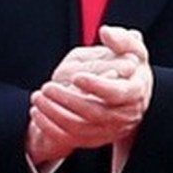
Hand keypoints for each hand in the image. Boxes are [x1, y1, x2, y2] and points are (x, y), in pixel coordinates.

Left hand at [26, 33, 151, 161]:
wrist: (129, 91)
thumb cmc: (128, 65)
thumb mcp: (132, 48)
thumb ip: (121, 38)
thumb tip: (106, 33)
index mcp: (135, 91)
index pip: (117, 93)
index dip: (97, 86)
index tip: (76, 76)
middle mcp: (125, 115)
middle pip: (95, 113)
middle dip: (67, 100)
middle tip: (46, 87)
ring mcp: (109, 130)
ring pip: (79, 128)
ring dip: (54, 114)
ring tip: (37, 98)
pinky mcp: (94, 139)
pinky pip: (70, 139)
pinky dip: (50, 128)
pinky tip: (37, 113)